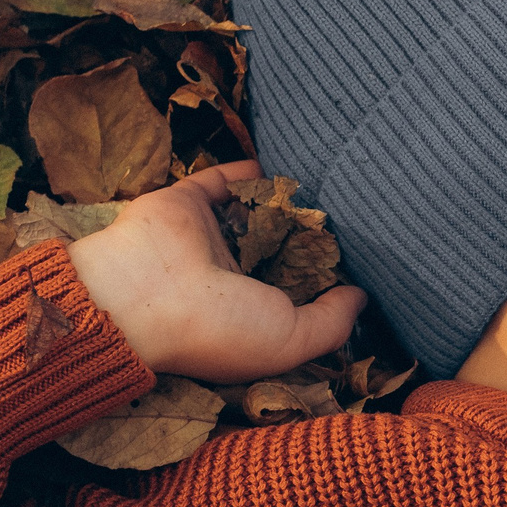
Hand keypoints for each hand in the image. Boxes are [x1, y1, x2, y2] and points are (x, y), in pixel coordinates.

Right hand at [65, 161, 370, 382]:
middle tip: (351, 218)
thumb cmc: (219, 329)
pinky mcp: (187, 202)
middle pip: (275, 249)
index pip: (292, 292)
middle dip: (306, 236)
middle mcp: (228, 276)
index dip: (322, 280)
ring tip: (322, 188)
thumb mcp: (292, 340)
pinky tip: (279, 166)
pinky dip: (246, 172)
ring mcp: (207, 238)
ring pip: (250, 213)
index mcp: (248, 313)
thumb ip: (332, 322)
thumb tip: (361, 299)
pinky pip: (221, 181)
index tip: (361, 263)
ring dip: (281, 201)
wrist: (144, 294)